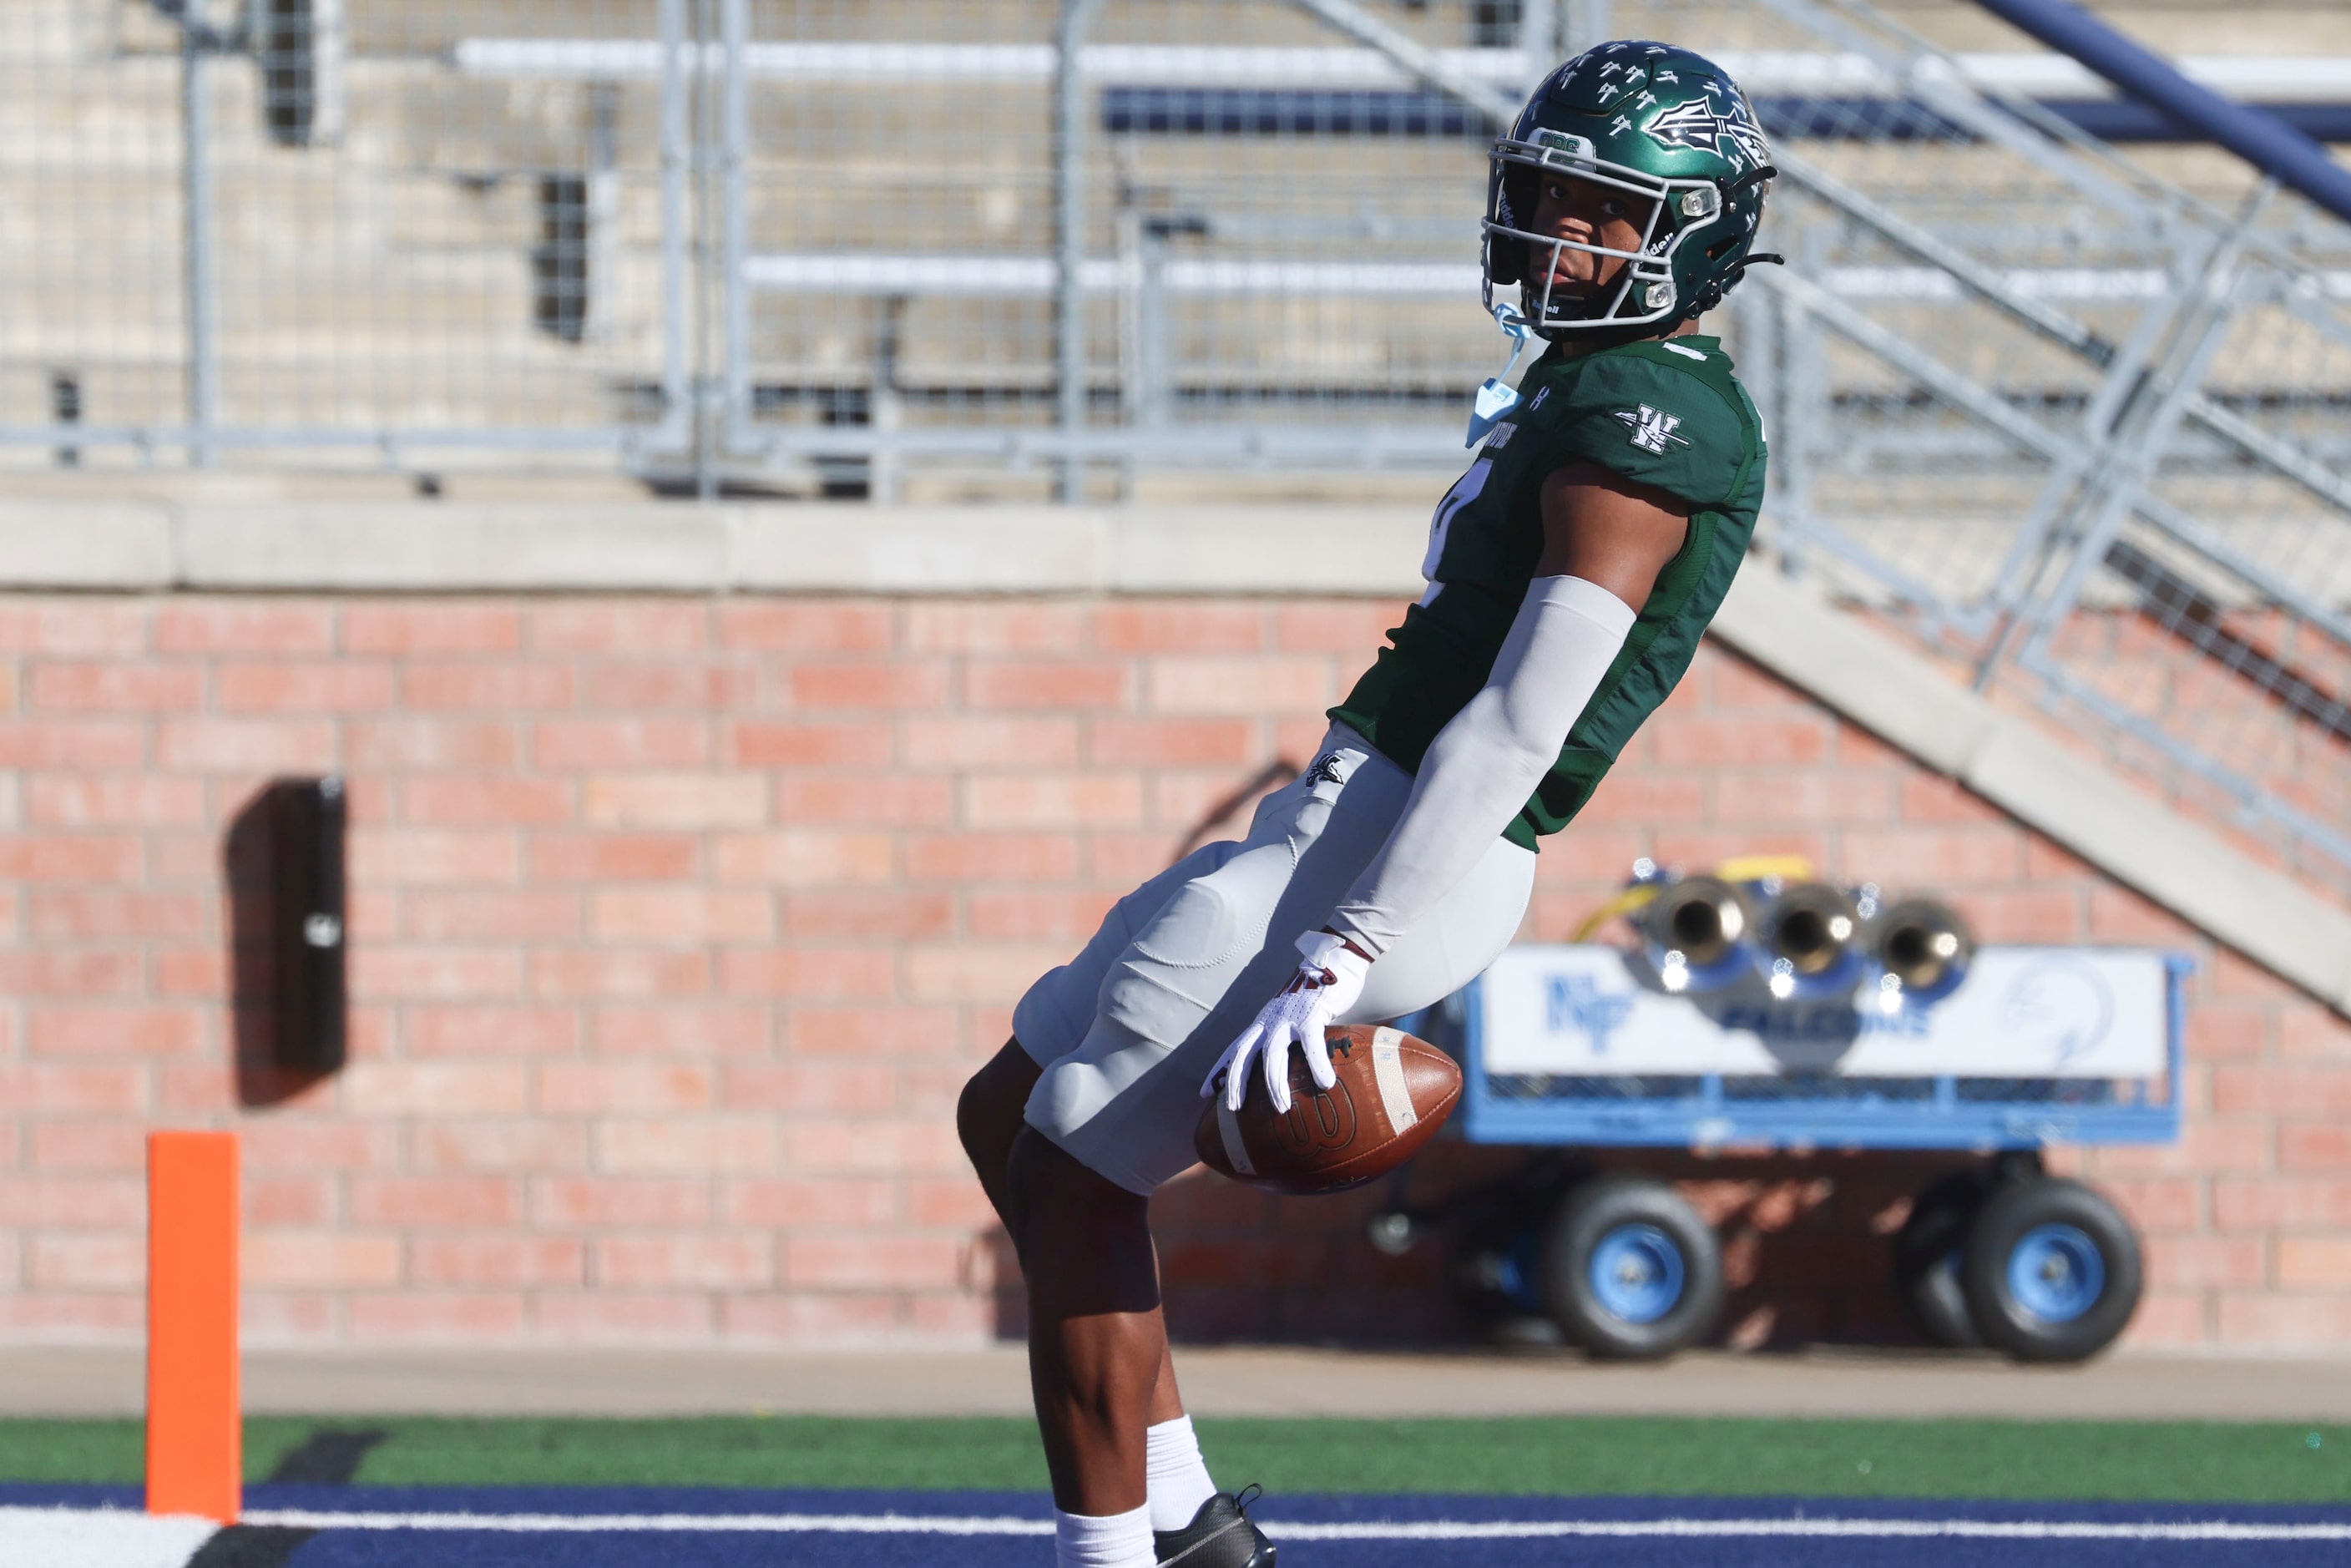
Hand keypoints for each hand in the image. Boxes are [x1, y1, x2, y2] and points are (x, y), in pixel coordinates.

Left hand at [1200, 931, 1372, 1114]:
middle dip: (1235, 1082)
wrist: (1335, 960)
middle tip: (1233, 1108)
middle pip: (1244, 1054)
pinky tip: (1325, 1084)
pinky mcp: (1312, 1015)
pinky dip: (1317, 1066)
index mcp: (1263, 1022)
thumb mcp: (1292, 1016)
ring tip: (1282, 1109)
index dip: (1219, 1071)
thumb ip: (1288, 1037)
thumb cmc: (1315, 994)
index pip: (1235, 1049)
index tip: (1205, 1094)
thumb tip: (1292, 1068)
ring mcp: (1289, 1018)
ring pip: (1273, 1055)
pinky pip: (1312, 1045)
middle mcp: (1270, 1020)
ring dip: (1275, 1084)